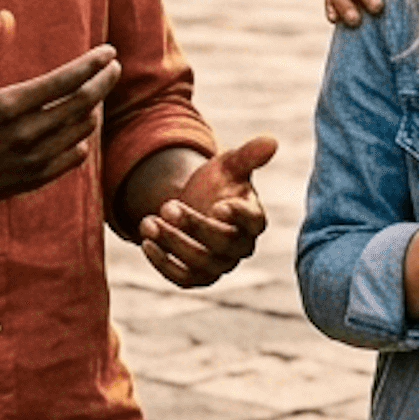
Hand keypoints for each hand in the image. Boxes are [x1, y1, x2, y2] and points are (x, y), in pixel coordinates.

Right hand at [0, 13, 119, 223]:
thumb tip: (6, 16)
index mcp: (6, 106)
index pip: (66, 81)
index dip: (93, 64)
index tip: (108, 52)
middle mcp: (23, 135)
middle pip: (83, 104)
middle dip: (105, 81)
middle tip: (114, 68)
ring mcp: (30, 161)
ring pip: (82, 130)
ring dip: (95, 108)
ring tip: (93, 93)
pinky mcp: (31, 180)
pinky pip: (73, 157)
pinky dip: (82, 138)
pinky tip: (77, 125)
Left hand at [140, 137, 279, 286]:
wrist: (192, 202)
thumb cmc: (217, 182)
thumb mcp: (229, 165)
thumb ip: (249, 155)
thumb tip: (272, 140)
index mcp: (254, 218)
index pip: (253, 222)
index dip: (238, 216)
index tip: (217, 206)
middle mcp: (241, 246)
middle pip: (223, 243)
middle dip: (193, 225)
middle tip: (167, 205)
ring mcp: (221, 265)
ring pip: (202, 262)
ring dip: (173, 243)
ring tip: (147, 221)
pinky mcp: (199, 277)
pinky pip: (184, 279)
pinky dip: (164, 264)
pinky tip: (146, 242)